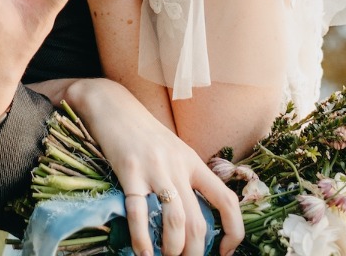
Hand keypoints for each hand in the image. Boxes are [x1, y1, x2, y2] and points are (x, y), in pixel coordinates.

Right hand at [66, 79, 242, 255]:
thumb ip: (184, 178)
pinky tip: (142, 252)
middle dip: (194, 252)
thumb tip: (193, 219)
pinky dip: (142, 239)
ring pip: (176, 220)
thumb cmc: (142, 132)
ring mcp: (154, 168)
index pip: (227, 200)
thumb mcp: (173, 150)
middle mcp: (178, 165)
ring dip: (173, 249)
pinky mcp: (129, 170)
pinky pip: (139, 211)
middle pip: (198, 221)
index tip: (224, 251)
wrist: (112, 104)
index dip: (233, 231)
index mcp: (193, 162)